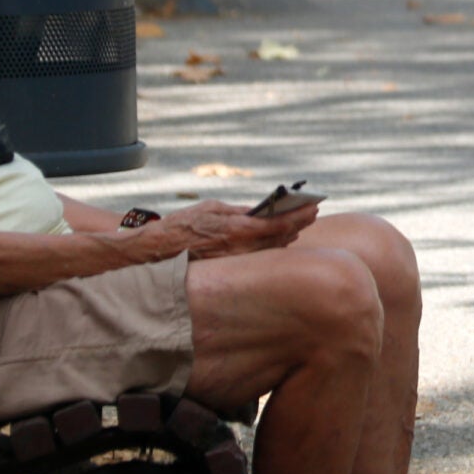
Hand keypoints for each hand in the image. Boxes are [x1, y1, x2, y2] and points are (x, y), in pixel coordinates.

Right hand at [150, 199, 318, 261]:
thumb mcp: (212, 209)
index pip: (278, 225)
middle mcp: (242, 248)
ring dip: (289, 236)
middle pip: (281, 238)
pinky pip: (261, 256)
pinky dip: (274, 245)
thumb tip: (261, 211)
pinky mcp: (234, 267)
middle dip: (298, 224)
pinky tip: (282, 238)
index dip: (298, 216)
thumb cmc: (184, 225)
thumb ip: (239, 211)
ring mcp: (239, 260)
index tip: (312, 207)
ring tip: (301, 223)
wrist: (161, 252)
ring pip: (273, 249)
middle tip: (312, 212)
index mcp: (237, 230)